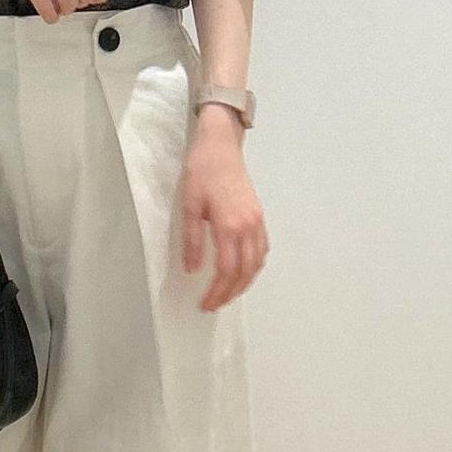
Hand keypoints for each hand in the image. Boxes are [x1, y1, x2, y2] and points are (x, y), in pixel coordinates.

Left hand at [180, 107, 269, 309]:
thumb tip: (193, 269)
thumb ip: (192, 240)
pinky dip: (254, 266)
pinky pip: (262, 249)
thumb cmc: (201, 172)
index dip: (217, 291)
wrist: (220, 146)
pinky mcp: (259, 216)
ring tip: (227, 294)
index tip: (205, 304)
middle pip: (244, 272)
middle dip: (230, 293)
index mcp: (229, 225)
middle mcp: (248, 227)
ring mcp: (257, 222)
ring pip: (257, 263)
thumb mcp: (189, 206)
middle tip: (213, 305)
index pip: (226, 270)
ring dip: (244, 283)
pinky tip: (242, 272)